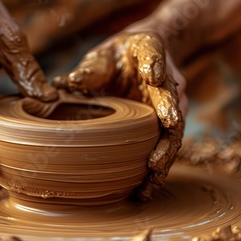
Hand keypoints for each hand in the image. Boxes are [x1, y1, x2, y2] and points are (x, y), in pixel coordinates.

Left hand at [53, 32, 186, 199]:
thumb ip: (90, 69)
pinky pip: (163, 144)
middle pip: (173, 107)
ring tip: (150, 183)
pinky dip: (156, 167)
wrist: (139, 56)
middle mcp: (166, 81)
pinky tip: (145, 189)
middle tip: (155, 160)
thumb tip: (67, 84)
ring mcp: (168, 104)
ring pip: (172, 133)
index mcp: (150, 52)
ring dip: (164, 159)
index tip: (155, 77)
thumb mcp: (101, 56)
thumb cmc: (116, 55)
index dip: (156, 66)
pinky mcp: (162, 122)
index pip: (155, 56)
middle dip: (166, 135)